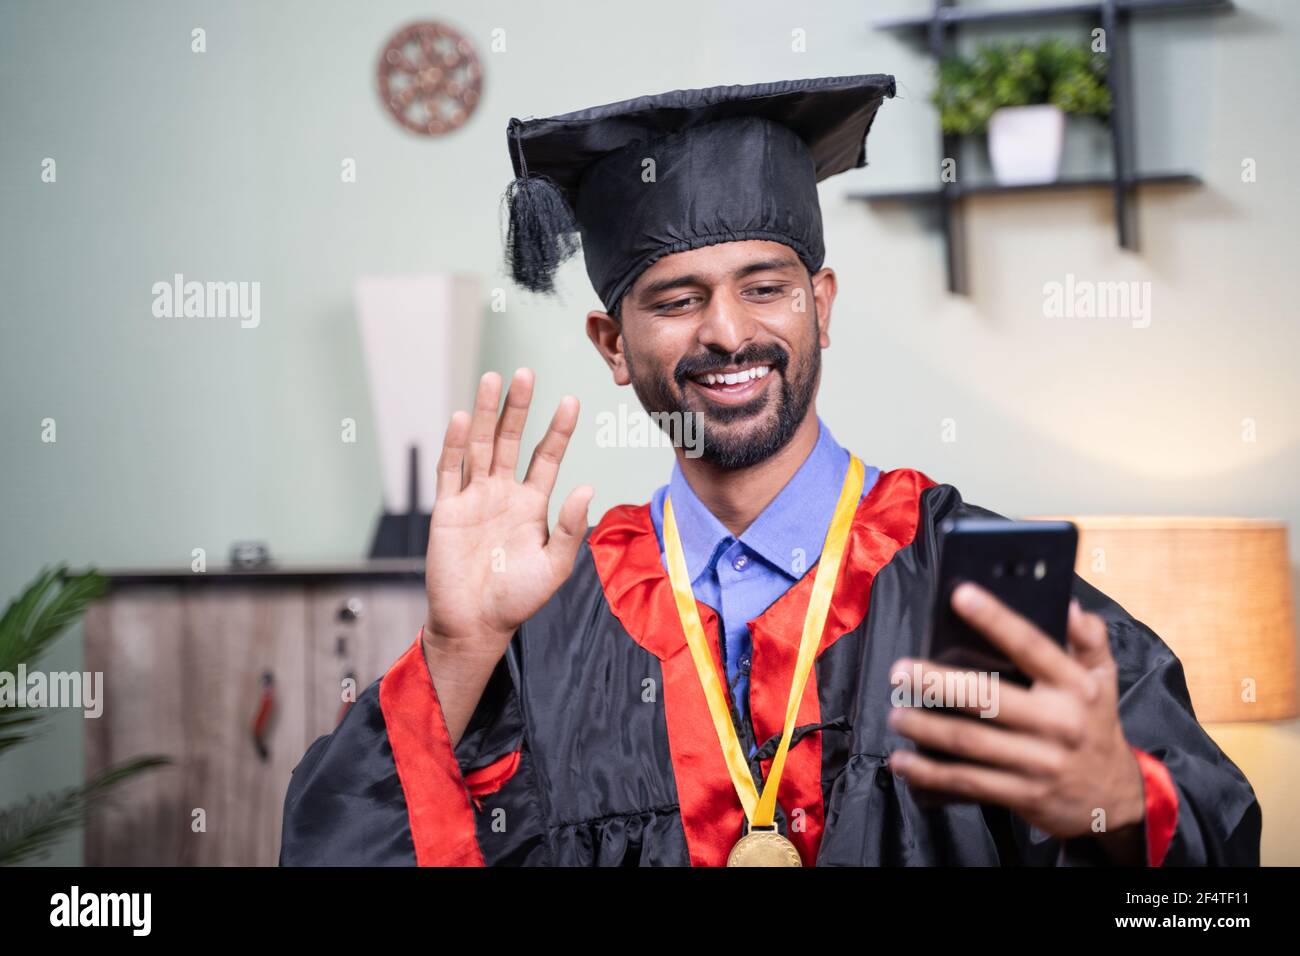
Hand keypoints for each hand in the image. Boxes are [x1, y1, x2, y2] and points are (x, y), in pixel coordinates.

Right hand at [424, 368, 593, 664]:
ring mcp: (474, 498)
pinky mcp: (447, 510)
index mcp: (531, 504)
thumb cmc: (518, 598)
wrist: (476, 625)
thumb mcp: (555, 565)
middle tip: (525, 373)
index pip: (546, 456)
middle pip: (510, 440)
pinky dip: (455, 445)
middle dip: (518, 408)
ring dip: (485, 414)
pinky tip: (462, 419)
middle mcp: (502, 494)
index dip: (558, 429)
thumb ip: (571, 526)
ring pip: (480, 446)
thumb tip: (587, 487)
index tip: (571, 401)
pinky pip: (450, 471)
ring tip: (492, 380)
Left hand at [886, 583, 1146, 860]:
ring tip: (895, 713)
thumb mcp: (1105, 679)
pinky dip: (931, 773)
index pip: (1032, 646)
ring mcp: (1041, 763)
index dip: (996, 620)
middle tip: (901, 671)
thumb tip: (1067, 604)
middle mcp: (1059, 723)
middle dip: (938, 683)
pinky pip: (970, 782)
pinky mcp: (1024, 795)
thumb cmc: (1096, 724)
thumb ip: (1089, 638)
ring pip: (971, 742)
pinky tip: (903, 762)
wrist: (1115, 799)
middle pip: (989, 698)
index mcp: (1076, 687)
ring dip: (926, 728)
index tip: (960, 596)